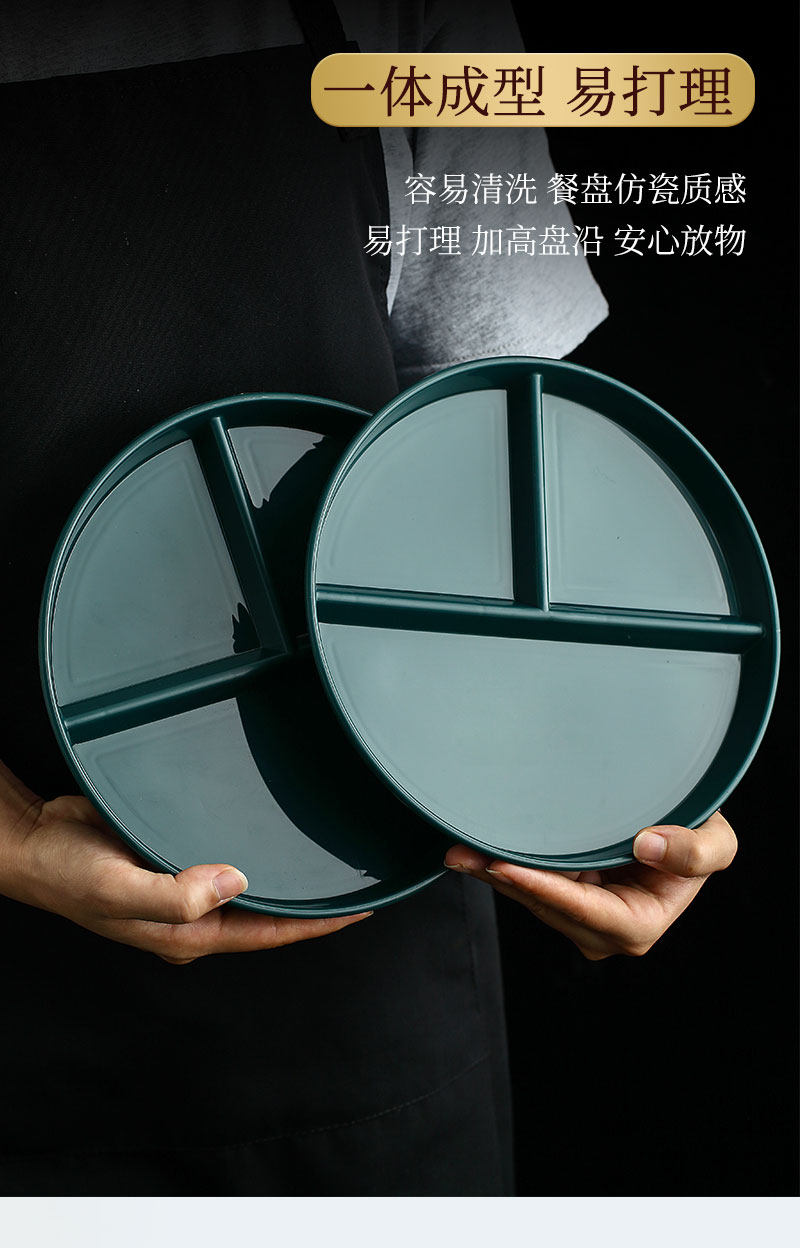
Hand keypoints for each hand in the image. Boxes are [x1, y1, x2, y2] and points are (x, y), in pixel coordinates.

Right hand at [1, 766, 368, 962]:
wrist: (37, 842)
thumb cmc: (68, 872)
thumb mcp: (117, 888)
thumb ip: (174, 893)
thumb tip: (235, 881)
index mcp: (188, 933)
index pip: (268, 932)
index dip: (317, 924)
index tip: (360, 909)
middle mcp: (194, 916)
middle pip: (267, 913)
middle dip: (312, 902)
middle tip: (361, 877)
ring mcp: (188, 888)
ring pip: (252, 884)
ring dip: (287, 874)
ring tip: (334, 857)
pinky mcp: (178, 859)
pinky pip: (228, 857)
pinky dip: (257, 848)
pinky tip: (278, 833)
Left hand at [444, 811, 736, 959]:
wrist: (679, 825)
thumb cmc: (699, 834)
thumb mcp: (716, 841)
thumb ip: (694, 851)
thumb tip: (647, 846)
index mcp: (637, 926)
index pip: (582, 910)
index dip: (543, 889)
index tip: (505, 866)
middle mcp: (601, 932)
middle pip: (545, 906)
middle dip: (503, 881)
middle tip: (462, 854)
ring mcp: (577, 917)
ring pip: (528, 897)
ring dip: (492, 874)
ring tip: (458, 851)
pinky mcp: (561, 896)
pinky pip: (526, 883)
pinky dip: (498, 867)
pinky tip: (471, 852)